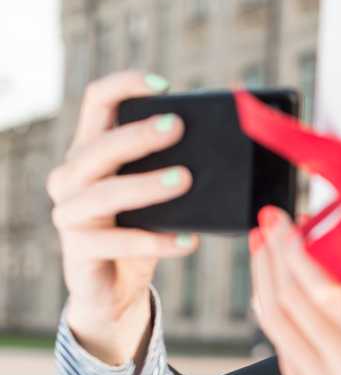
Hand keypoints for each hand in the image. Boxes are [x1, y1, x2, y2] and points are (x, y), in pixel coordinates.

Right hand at [48, 70, 199, 363]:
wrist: (114, 289)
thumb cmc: (140, 229)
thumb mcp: (158, 195)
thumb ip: (177, 166)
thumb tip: (236, 144)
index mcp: (90, 150)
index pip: (97, 102)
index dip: (125, 86)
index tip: (165, 85)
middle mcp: (71, 177)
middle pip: (99, 147)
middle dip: (139, 135)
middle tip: (178, 127)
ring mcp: (70, 215)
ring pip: (104, 194)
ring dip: (146, 185)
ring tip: (185, 180)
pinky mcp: (79, 252)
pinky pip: (117, 243)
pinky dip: (155, 241)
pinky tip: (188, 239)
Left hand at [251, 206, 340, 374]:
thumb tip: (328, 241)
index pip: (326, 292)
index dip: (296, 252)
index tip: (282, 220)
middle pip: (291, 303)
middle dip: (273, 256)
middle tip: (267, 223)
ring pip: (276, 324)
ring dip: (264, 279)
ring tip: (263, 248)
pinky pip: (281, 347)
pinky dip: (274, 312)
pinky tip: (275, 287)